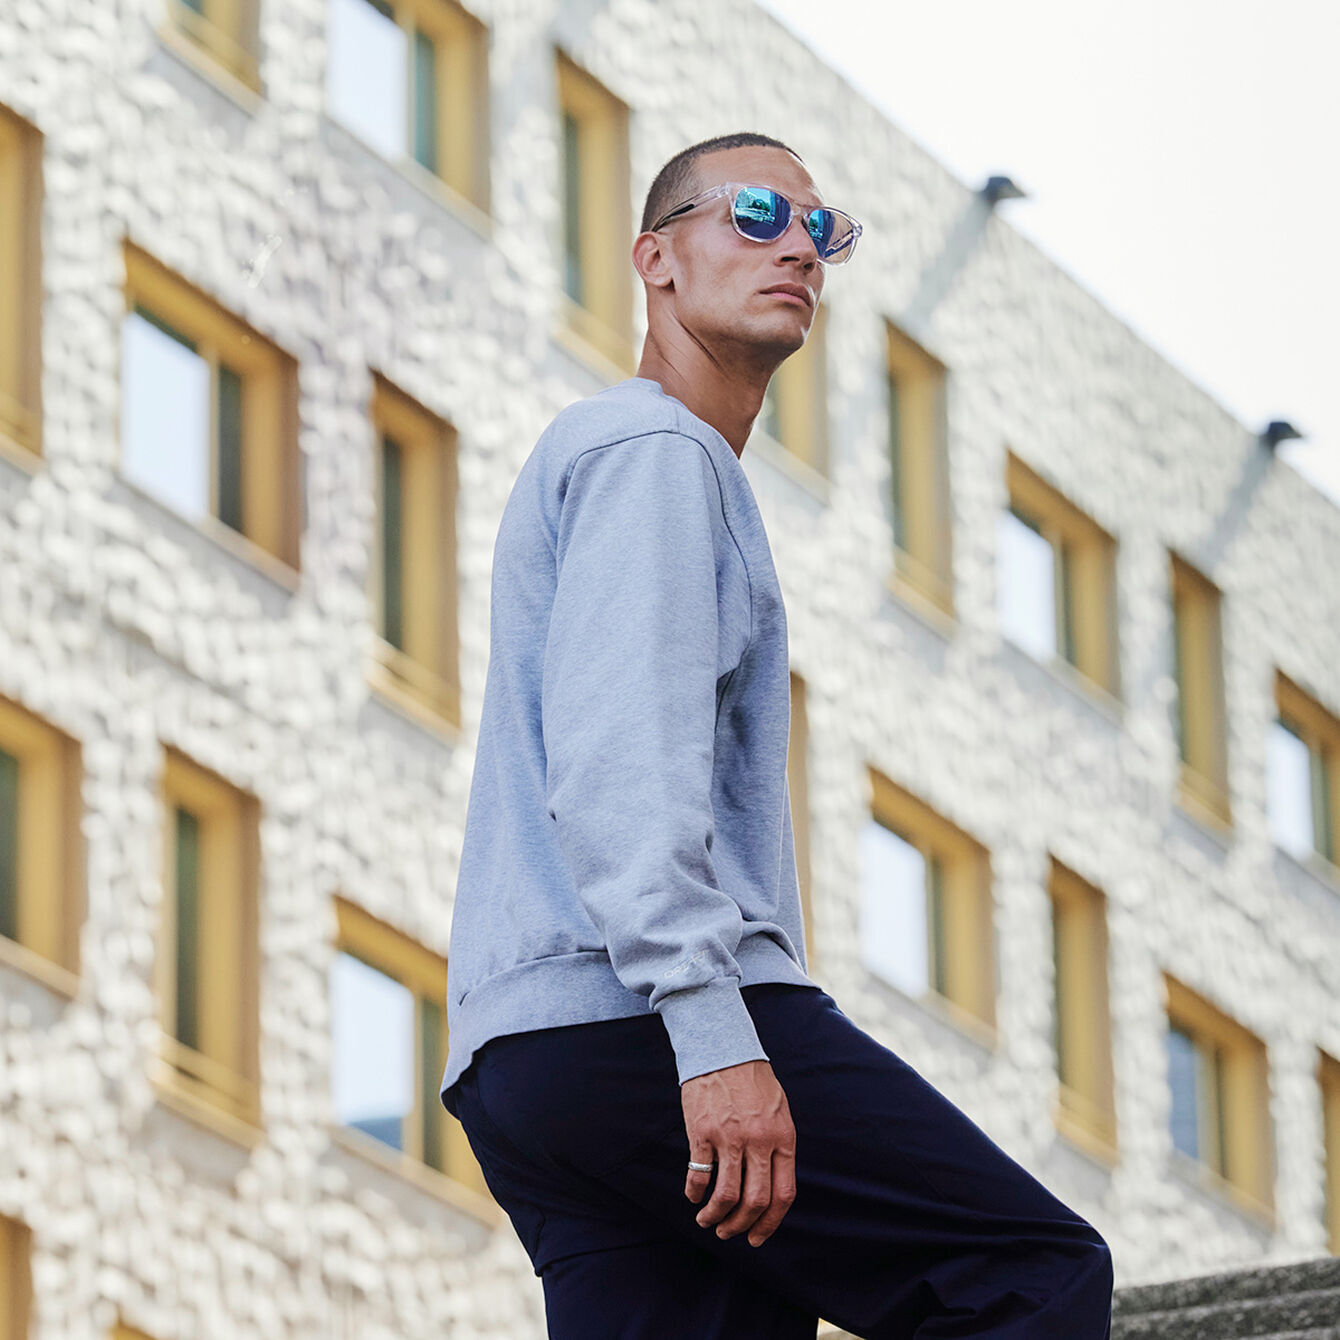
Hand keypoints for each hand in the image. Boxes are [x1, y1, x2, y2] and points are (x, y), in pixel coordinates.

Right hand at [681, 1059, 795, 1247]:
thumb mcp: (779, 1111)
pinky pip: (698, 1175)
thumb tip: (772, 1187)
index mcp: (783, 1138)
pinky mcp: (702, 1132)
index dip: (770, 1223)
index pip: (783, 1194)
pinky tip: (693, 1197)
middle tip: (729, 1233)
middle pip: (754, 1201)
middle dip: (741, 1226)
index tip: (757, 1237)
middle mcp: (759, 1141)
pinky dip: (694, 1193)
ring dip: (715, 1217)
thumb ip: (779, 1146)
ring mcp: (730, 1138)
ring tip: (708, 1221)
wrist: (723, 1047)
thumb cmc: (753, 1080)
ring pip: (725, 1195)